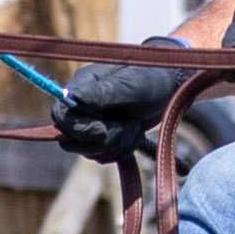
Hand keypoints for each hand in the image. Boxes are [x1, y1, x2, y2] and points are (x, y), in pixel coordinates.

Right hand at [50, 53, 190, 165]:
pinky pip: (102, 155)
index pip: (60, 117)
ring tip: (135, 127)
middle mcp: (82, 106)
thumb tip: (70, 99)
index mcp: (81, 88)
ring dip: (116, 145)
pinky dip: (120, 151)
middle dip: (104, 139)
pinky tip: (135, 136)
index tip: (102, 129)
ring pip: (89, 151)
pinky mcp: (106, 135)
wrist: (174, 86)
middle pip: (73, 140)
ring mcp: (94, 122)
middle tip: (129, 125)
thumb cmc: (152, 78)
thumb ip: (98, 94)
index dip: (79, 130)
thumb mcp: (127, 85)